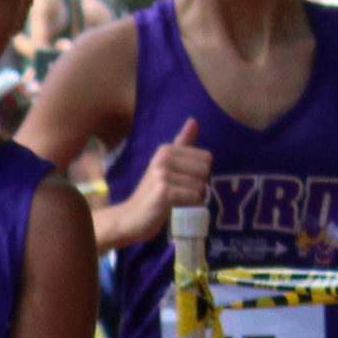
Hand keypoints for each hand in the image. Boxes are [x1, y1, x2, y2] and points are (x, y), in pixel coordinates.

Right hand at [119, 117, 209, 244]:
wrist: (130, 217)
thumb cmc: (151, 192)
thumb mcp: (166, 164)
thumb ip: (181, 143)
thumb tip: (194, 120)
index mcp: (166, 149)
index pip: (206, 158)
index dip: (199, 173)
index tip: (181, 181)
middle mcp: (163, 158)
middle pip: (205, 171)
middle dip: (197, 185)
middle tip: (178, 192)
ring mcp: (162, 174)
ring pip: (200, 186)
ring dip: (192, 198)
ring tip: (175, 200)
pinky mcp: (163, 192)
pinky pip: (194, 197)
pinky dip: (189, 206)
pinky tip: (174, 207)